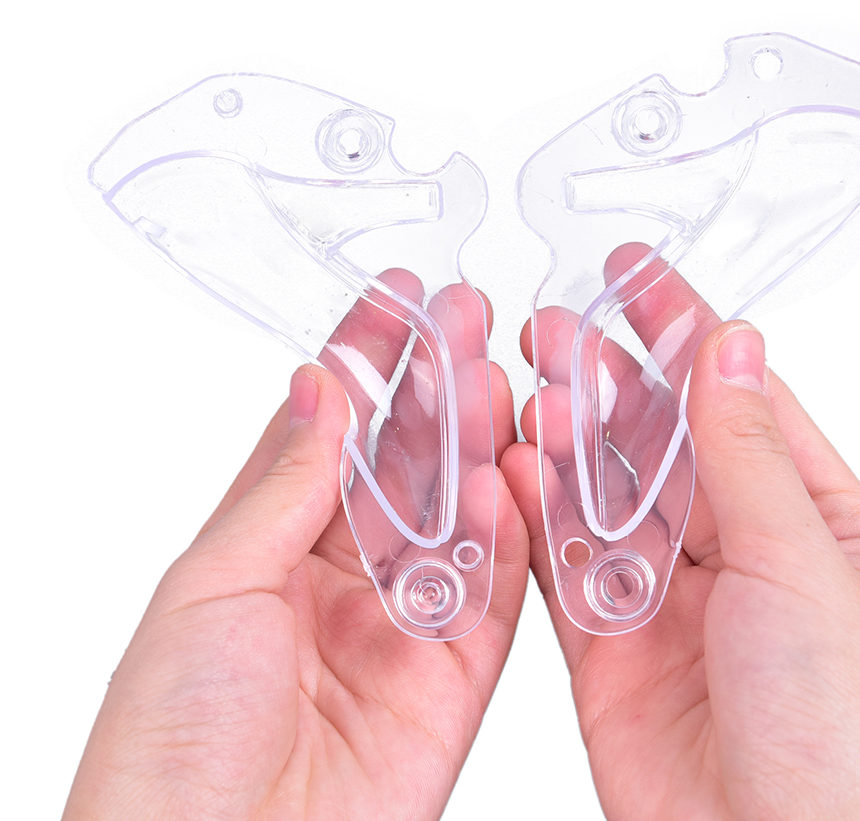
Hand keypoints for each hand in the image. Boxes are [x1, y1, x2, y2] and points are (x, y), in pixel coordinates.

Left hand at [63, 282, 527, 820]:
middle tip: (466, 317)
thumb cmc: (173, 739)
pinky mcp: (456, 674)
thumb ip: (286, 486)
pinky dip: (505, 531)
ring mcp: (403, 621)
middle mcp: (341, 574)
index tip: (397, 301)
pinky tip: (502, 476)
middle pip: (403, 462)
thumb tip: (324, 390)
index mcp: (269, 544)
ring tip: (493, 378)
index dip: (365, 361)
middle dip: (435, 386)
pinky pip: (497, 589)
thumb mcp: (212, 586)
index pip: (330, 430)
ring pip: (456, 512)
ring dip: (477, 443)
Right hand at [502, 244, 859, 820]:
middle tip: (554, 326)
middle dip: (608, 379)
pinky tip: (512, 469)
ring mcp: (672, 596)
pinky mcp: (612, 642)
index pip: (740, 397)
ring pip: (606, 492)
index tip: (636, 275)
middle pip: (661, 439)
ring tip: (528, 384)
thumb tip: (730, 347)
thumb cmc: (844, 739)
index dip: (685, 330)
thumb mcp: (803, 568)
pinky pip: (567, 559)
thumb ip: (747, 454)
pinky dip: (537, 514)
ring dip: (567, 438)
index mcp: (815, 521)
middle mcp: (742, 551)